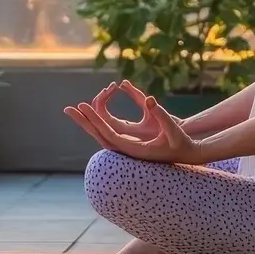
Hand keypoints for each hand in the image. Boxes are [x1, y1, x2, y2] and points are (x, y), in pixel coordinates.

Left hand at [64, 93, 205, 164]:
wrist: (187, 155)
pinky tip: (94, 112)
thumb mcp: (173, 129)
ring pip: (102, 133)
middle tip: (67, 109)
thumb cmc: (181, 143)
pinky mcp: (128, 144)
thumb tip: (149, 99)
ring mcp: (126, 147)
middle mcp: (126, 149)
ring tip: (77, 108)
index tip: (82, 106)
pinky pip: (109, 131)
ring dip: (90, 120)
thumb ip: (161, 115)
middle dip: (83, 121)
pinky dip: (100, 120)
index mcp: (133, 149)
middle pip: (99, 134)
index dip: (94, 119)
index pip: (107, 133)